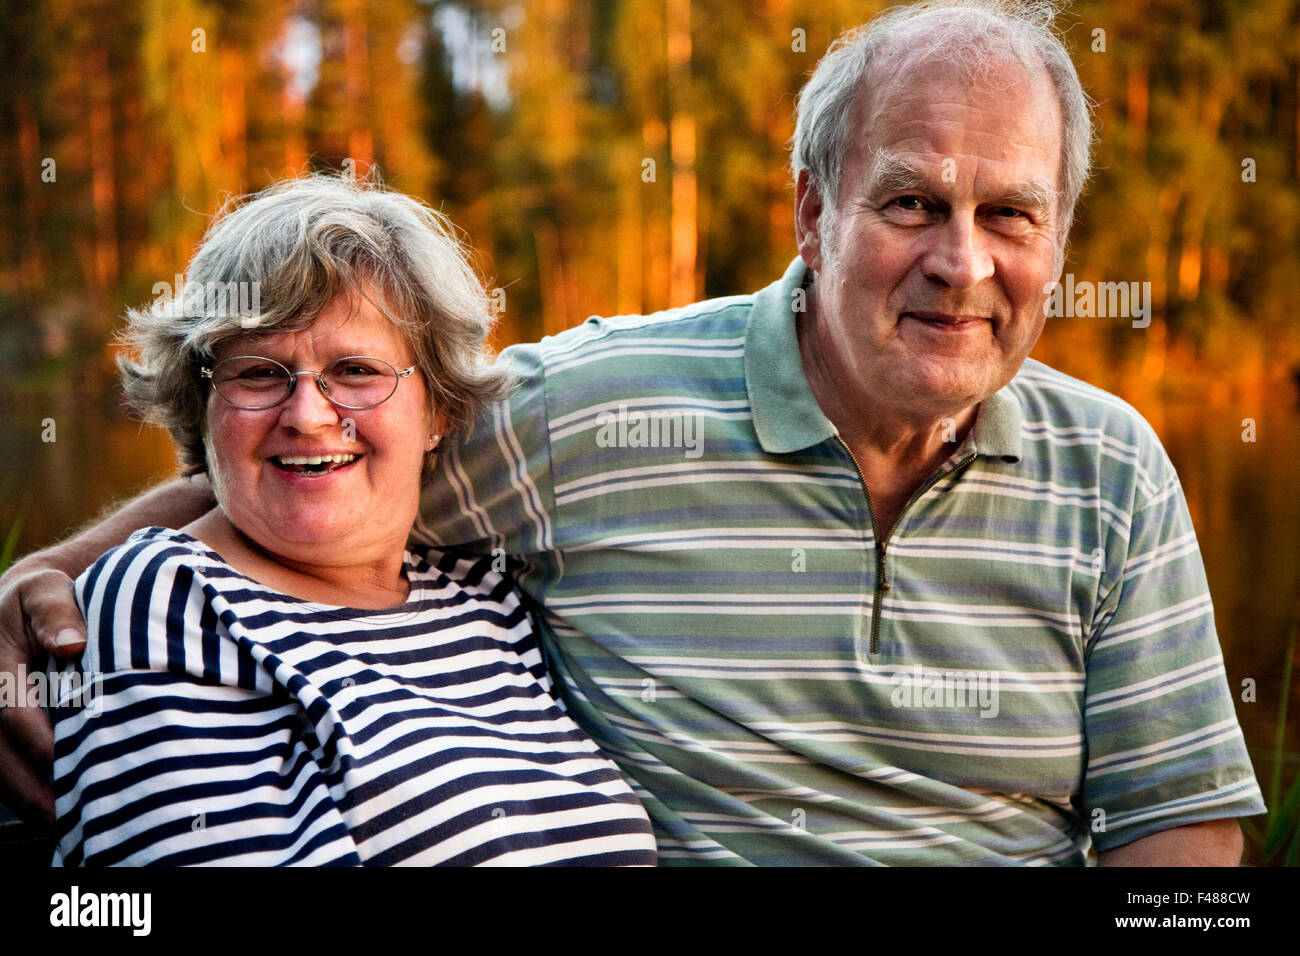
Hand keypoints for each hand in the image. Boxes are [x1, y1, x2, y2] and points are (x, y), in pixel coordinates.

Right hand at [0, 562, 86, 826]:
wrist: (25, 602)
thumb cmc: (48, 597)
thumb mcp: (48, 591)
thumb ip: (57, 614)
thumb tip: (71, 644)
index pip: (12, 711)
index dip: (41, 742)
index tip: (72, 767)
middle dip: (31, 785)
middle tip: (66, 813)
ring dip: (25, 797)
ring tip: (60, 824)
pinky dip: (19, 791)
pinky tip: (49, 810)